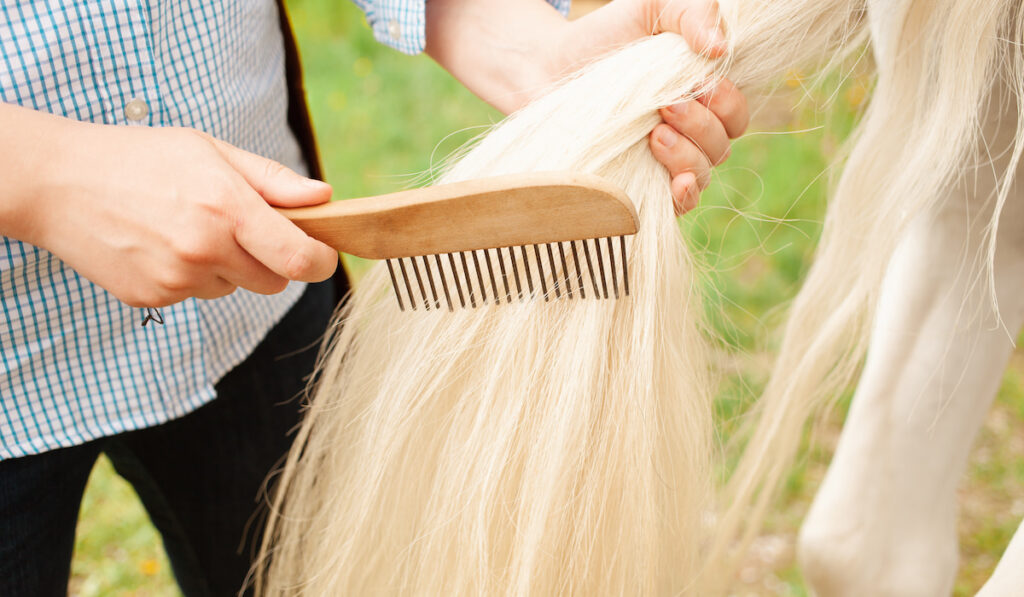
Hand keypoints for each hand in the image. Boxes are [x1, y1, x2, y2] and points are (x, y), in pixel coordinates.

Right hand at [2, 106, 337, 306]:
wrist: (58, 183)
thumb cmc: (142, 158)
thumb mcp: (212, 151)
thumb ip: (273, 181)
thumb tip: (324, 199)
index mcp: (227, 208)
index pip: (300, 258)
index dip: (320, 260)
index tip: (322, 253)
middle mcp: (204, 249)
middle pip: (275, 282)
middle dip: (272, 260)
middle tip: (243, 228)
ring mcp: (176, 279)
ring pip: (234, 288)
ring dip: (227, 267)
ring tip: (188, 228)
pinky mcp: (152, 299)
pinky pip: (196, 295)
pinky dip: (190, 276)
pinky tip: (162, 244)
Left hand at [559, 0, 747, 213]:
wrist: (548, 67)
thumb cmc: (604, 37)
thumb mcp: (651, 9)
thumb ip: (692, 13)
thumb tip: (720, 47)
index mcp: (701, 96)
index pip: (735, 114)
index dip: (726, 103)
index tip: (693, 84)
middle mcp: (689, 133)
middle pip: (721, 146)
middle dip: (701, 127)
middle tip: (665, 106)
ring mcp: (664, 163)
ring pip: (702, 175)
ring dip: (688, 157)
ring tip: (654, 134)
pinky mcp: (639, 185)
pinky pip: (678, 205)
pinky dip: (685, 196)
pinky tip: (677, 183)